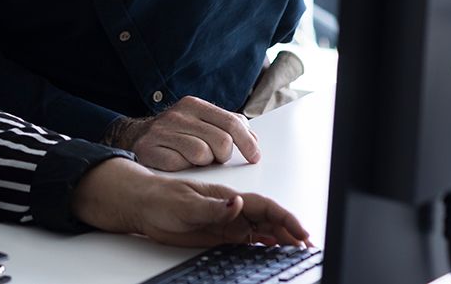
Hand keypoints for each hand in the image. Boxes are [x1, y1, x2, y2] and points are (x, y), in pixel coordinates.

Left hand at [69, 157, 310, 249]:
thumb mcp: (186, 204)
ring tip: (297, 251)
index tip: (300, 232)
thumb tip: (238, 204)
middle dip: (289, 232)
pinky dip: (263, 247)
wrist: (143, 205)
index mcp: (228, 197)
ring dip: (280, 240)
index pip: (265, 207)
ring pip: (261, 232)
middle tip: (307, 248)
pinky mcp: (219, 235)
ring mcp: (227, 222)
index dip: (285, 219)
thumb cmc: (162, 198)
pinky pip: (247, 241)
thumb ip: (214, 207)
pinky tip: (273, 253)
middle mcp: (232, 210)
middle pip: (269, 221)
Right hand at [109, 97, 260, 170]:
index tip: (255, 157)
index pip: (231, 122)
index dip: (247, 143)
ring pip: (202, 155)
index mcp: (194, 105)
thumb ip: (227, 126)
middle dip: (223, 156)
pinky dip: (184, 168)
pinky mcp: (150, 148)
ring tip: (194, 160)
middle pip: (221, 141)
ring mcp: (162, 131)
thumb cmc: (176, 134)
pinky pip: (180, 164)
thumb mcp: (200, 122)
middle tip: (214, 158)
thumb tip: (254, 139)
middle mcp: (178, 114)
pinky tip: (179, 163)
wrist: (135, 137)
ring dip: (203, 164)